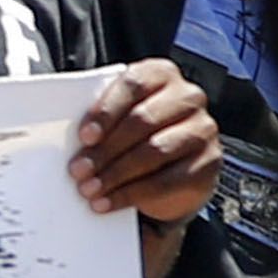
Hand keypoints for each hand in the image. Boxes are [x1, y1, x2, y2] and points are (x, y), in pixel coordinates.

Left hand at [69, 56, 218, 221]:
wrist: (171, 169)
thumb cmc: (135, 136)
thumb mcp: (118, 120)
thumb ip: (101, 120)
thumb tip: (68, 143)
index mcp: (160, 75)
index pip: (133, 86)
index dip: (106, 111)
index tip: (83, 136)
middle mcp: (187, 97)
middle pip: (142, 120)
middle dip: (106, 149)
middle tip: (78, 170)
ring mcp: (203, 129)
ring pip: (155, 151)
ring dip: (115, 174)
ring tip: (89, 189)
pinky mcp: (209, 162)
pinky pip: (167, 181)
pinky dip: (132, 195)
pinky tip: (108, 202)